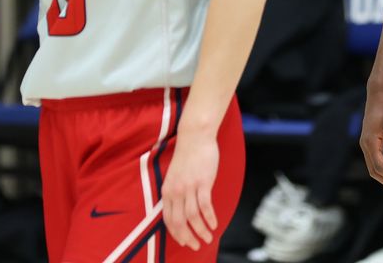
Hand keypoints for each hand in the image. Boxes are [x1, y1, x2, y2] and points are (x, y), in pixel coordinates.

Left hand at [160, 130, 218, 250]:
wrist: (195, 137)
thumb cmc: (188, 155)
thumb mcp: (175, 176)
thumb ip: (177, 191)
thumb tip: (183, 208)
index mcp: (167, 191)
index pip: (168, 219)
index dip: (176, 233)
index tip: (184, 241)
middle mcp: (176, 191)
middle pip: (179, 222)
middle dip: (188, 237)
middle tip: (196, 246)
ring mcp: (189, 187)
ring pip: (193, 217)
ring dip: (201, 231)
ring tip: (208, 238)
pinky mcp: (203, 182)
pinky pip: (205, 206)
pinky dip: (210, 218)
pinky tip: (215, 224)